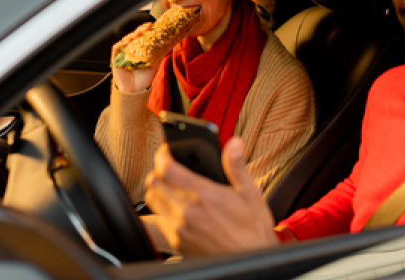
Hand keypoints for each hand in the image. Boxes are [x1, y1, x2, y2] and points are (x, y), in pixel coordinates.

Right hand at [111, 22, 157, 92]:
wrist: (136, 90)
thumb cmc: (143, 79)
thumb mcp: (155, 63)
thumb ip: (159, 54)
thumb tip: (169, 45)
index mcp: (138, 50)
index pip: (140, 36)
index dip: (144, 30)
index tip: (151, 25)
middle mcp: (130, 50)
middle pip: (133, 36)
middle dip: (140, 30)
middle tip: (147, 27)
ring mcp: (122, 54)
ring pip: (125, 40)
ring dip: (132, 35)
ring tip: (139, 33)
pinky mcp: (116, 59)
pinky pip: (116, 48)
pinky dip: (121, 43)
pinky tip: (127, 42)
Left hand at [144, 137, 278, 255]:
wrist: (251, 261)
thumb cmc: (253, 230)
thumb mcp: (250, 193)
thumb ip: (236, 166)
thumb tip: (234, 144)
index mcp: (204, 195)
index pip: (168, 169)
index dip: (162, 155)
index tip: (166, 152)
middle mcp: (187, 212)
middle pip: (154, 183)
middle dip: (158, 171)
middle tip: (168, 168)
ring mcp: (180, 229)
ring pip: (152, 201)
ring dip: (157, 190)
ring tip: (169, 187)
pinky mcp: (178, 242)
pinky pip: (158, 221)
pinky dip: (162, 211)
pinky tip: (175, 209)